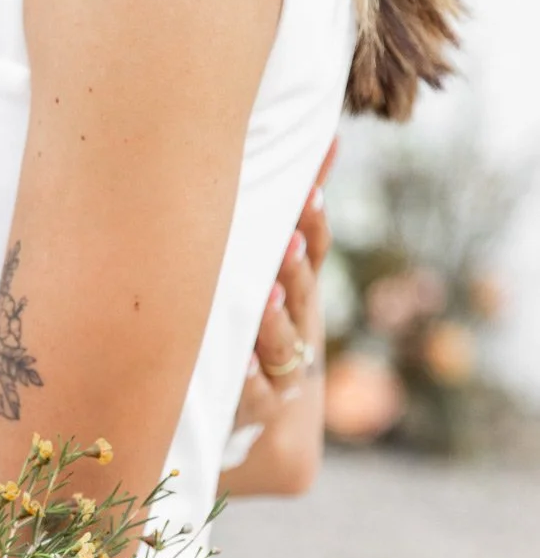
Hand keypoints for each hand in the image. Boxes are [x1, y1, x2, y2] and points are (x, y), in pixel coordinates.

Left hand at [252, 140, 331, 385]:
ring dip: (274, 322)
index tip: (308, 194)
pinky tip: (238, 366)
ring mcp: (281, 370)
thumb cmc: (259, 329)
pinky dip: (248, 382)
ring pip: (281, 344)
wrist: (267, 418)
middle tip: (286, 242)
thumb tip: (319, 139)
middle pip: (301, 295)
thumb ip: (287, 217)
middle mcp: (297, 328)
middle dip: (295, 269)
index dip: (314, 225)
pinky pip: (254, 395)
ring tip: (266, 300)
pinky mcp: (257, 407)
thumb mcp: (269, 278)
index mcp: (299, 292)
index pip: (313, 252)